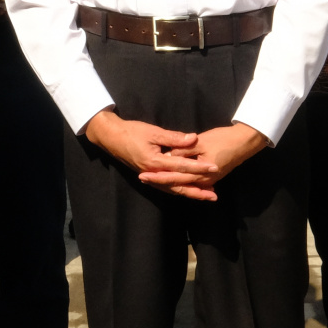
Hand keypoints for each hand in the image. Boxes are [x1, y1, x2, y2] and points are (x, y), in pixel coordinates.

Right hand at [84, 110, 209, 195]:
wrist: (112, 138)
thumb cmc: (132, 132)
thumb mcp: (153, 131)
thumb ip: (174, 137)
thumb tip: (193, 138)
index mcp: (156, 162)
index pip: (182, 167)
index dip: (199, 167)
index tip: (214, 168)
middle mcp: (154, 174)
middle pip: (179, 186)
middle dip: (198, 190)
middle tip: (214, 195)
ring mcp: (151, 177)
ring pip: (173, 190)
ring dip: (190, 193)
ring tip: (206, 196)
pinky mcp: (149, 177)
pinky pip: (167, 187)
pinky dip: (179, 190)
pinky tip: (188, 191)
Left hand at [140, 123, 269, 200]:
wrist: (245, 142)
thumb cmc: (223, 139)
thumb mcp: (201, 142)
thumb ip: (183, 150)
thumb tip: (167, 156)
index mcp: (199, 172)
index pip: (174, 177)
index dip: (157, 176)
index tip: (143, 174)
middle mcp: (203, 180)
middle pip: (177, 184)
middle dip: (159, 182)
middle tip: (142, 179)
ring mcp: (208, 180)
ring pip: (184, 185)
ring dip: (169, 183)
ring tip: (152, 181)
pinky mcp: (211, 177)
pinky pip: (192, 183)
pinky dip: (181, 183)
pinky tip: (172, 181)